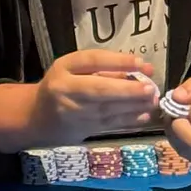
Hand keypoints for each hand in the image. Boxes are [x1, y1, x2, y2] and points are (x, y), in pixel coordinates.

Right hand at [29, 50, 159, 144]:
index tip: (141, 62)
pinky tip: (145, 116)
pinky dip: (129, 121)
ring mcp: (74, 113)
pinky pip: (109, 125)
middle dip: (127, 90)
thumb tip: (141, 68)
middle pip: (98, 89)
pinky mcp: (83, 130)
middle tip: (150, 88)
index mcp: (63, 68)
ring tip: (153, 101)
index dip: (118, 61)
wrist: (37, 117)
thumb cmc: (61, 86)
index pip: (91, 60)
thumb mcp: (74, 70)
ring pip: (107, 110)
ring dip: (133, 106)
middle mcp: (66, 90)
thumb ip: (104, 68)